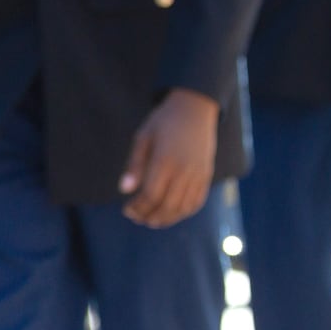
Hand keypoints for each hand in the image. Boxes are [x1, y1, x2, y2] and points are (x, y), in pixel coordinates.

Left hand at [119, 87, 219, 228]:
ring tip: (151, 220)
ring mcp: (198, 175)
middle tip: (137, 218)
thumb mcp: (143, 137)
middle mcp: (184, 171)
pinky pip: (197, 202)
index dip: (138, 207)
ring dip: (166, 218)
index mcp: (165, 160)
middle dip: (150, 216)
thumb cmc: (163, 122)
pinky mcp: (206, 176)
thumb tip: (124, 190)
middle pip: (167, 205)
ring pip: (183, 208)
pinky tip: (171, 213)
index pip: (151, 195)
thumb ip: (134, 165)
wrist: (195, 109)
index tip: (126, 209)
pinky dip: (183, 212)